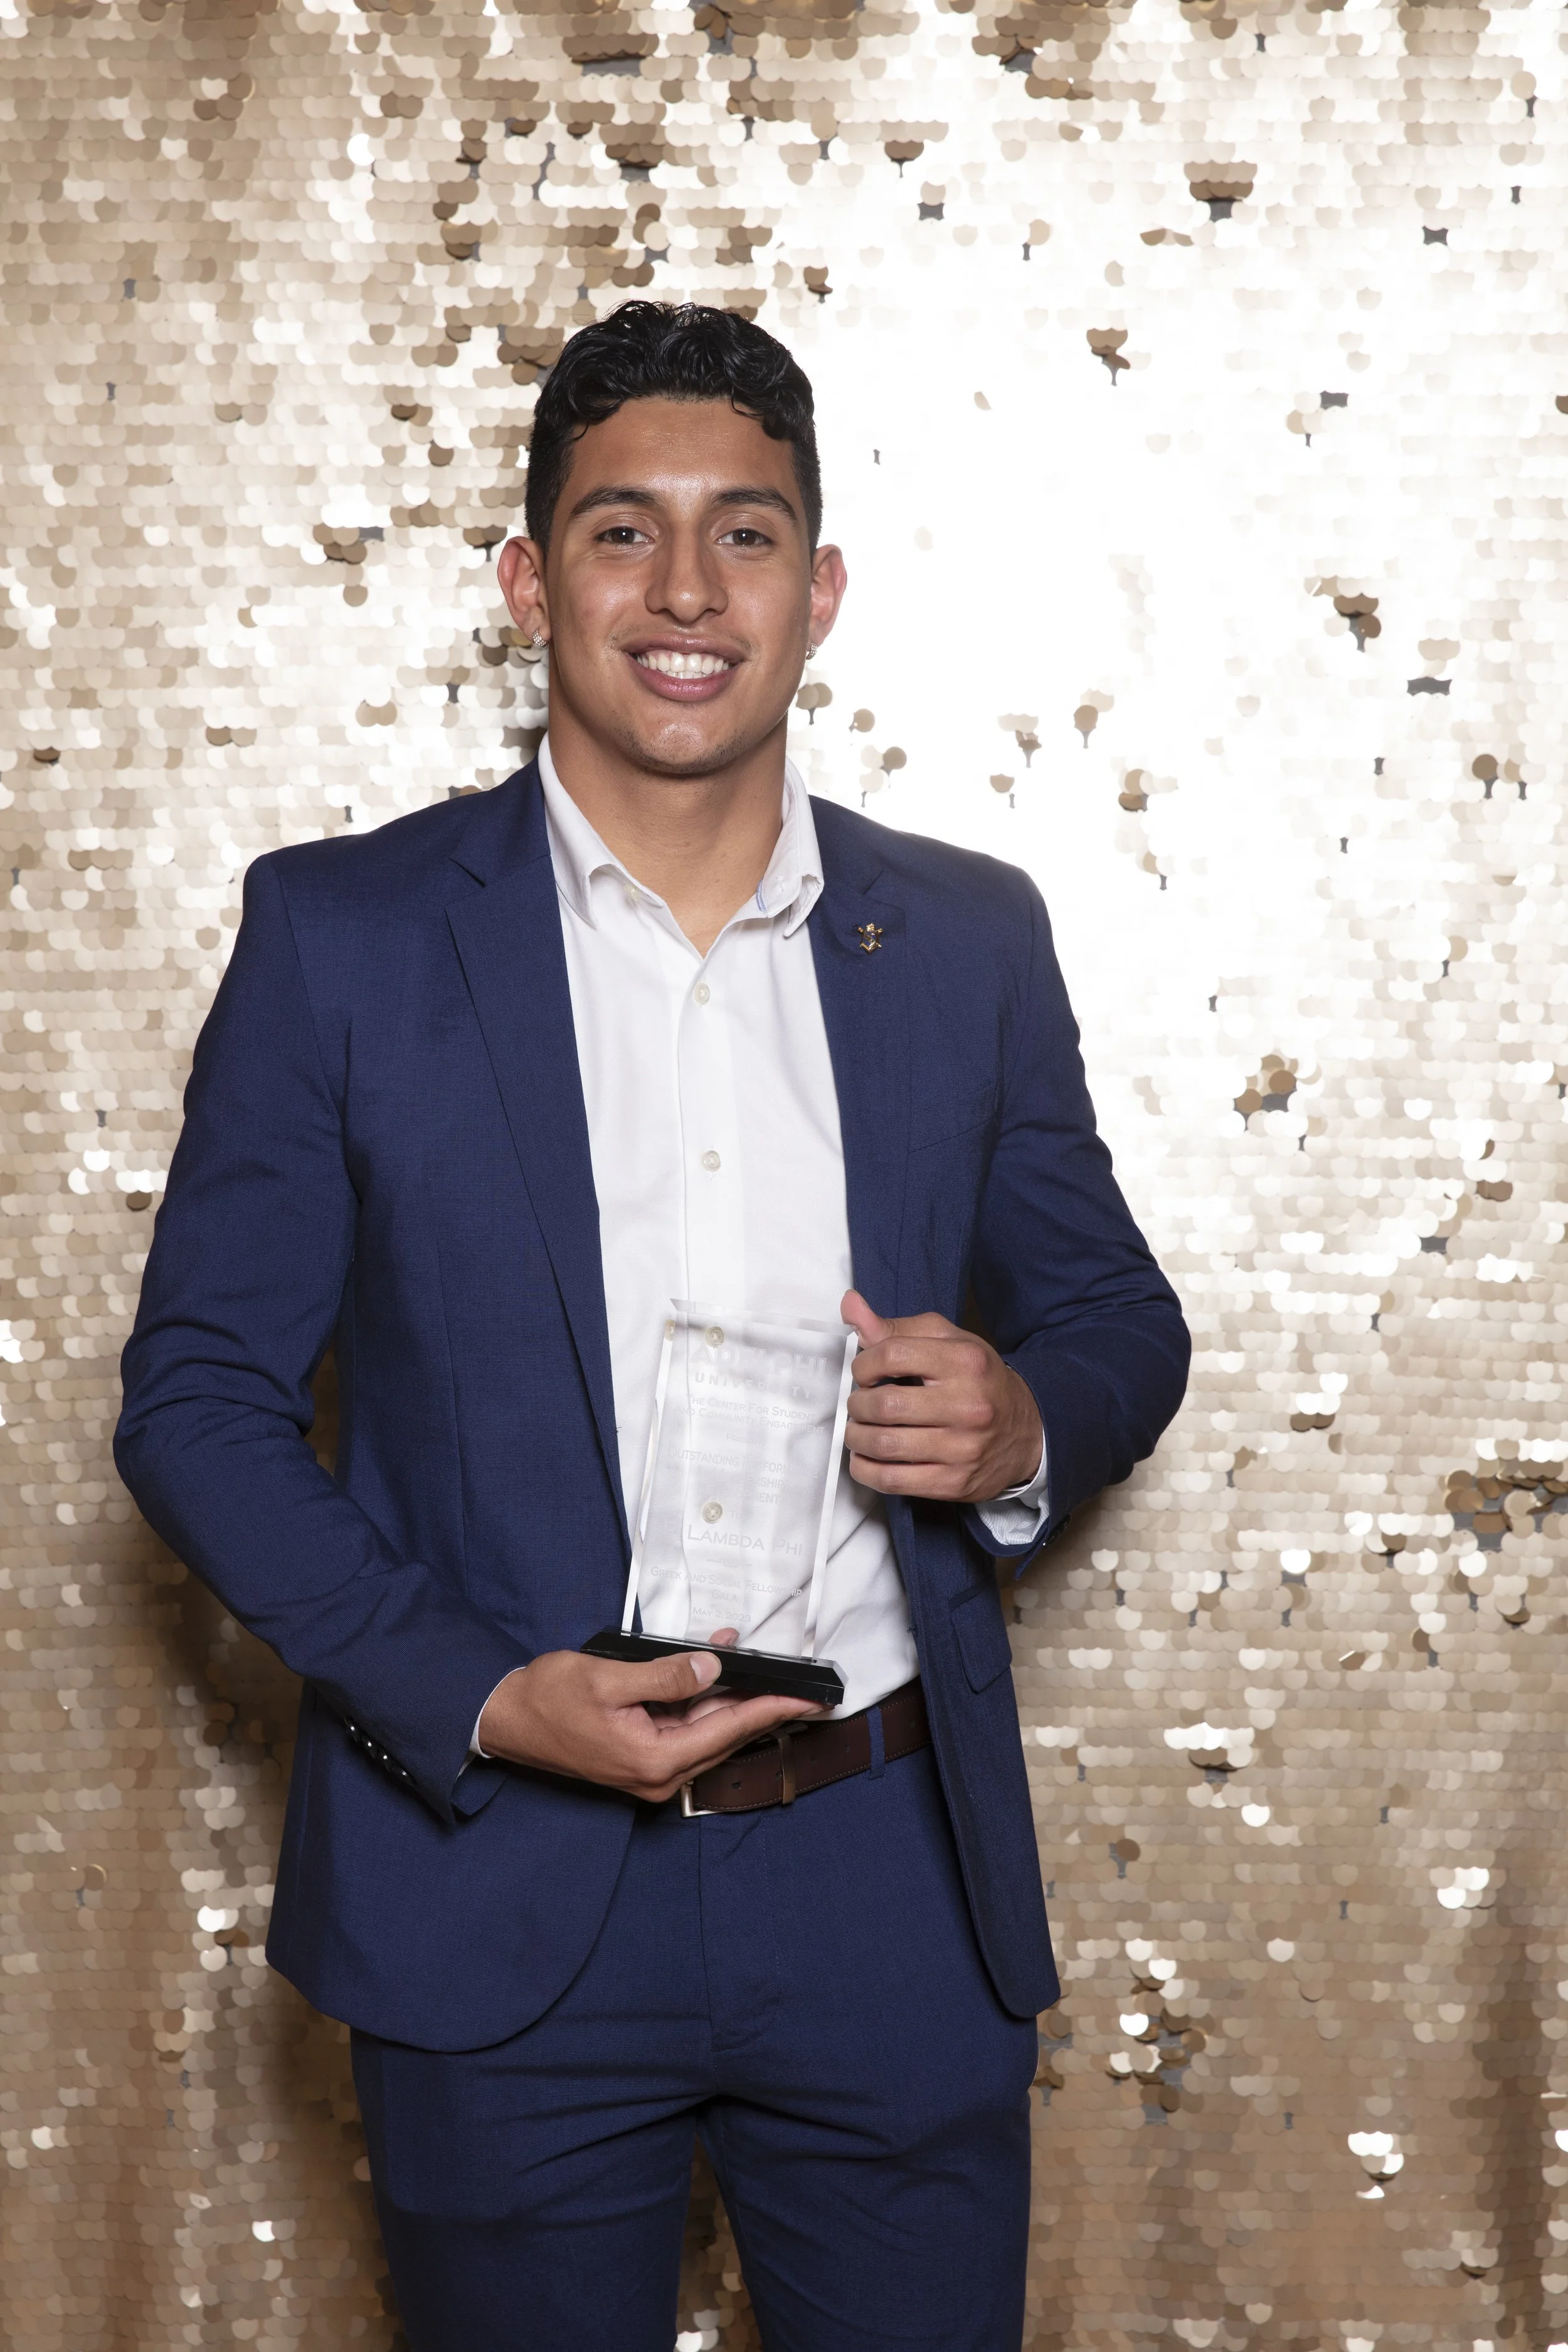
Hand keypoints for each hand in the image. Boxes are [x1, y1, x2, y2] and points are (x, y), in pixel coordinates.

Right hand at [475, 1646, 822, 1804]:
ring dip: (728, 1697)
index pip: (728, 1730)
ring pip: (706, 1732)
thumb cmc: (548, 1699)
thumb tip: (713, 1669)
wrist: (506, 1719)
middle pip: (724, 1736)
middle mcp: (657, 1776)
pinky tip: (710, 1671)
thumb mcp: (609, 1677)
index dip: (771, 1709)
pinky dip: (701, 1702)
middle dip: (758, 1703)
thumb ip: (666, 1675)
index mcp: (653, 1760)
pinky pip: (684, 1730)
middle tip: (798, 1682)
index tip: (807, 1699)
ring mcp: (649, 1772)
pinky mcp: (641, 1759)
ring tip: (750, 1661)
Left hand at [841, 1289, 1042, 1503]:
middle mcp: (967, 1405)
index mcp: (964, 1361)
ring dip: (856, 1437)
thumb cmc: (978, 1381)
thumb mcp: (947, 1342)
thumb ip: (895, 1327)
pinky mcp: (954, 1482)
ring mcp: (962, 1448)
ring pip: (885, 1445)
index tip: (863, 1372)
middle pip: (884, 1404)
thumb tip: (850, 1305)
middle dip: (857, 1404)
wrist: (1027, 1432)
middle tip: (858, 1404)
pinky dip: (866, 1469)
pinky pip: (893, 1480)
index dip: (863, 1364)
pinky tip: (865, 1458)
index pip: (892, 1355)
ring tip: (858, 1430)